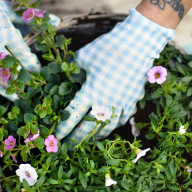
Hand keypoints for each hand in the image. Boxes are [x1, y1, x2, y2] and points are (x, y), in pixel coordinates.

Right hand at [0, 0, 59, 113]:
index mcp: (2, 28)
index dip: (30, 63)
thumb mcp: (9, 8)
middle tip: (31, 91)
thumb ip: (31, 17)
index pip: (19, 49)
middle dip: (19, 79)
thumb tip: (56, 21)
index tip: (40, 73)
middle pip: (5, 65)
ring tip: (16, 100)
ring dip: (2, 89)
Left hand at [54, 9, 173, 141]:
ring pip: (107, 127)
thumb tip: (69, 74)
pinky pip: (123, 118)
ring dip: (96, 135)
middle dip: (77, 138)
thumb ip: (74, 68)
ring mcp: (121, 103)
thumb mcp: (83, 56)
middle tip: (69, 146)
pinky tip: (110, 128)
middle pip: (88, 127)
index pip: (72, 115)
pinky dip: (115, 125)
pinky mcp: (132, 100)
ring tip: (89, 141)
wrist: (136, 45)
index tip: (56, 137)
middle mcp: (105, 101)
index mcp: (90, 91)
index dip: (63, 128)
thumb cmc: (107, 48)